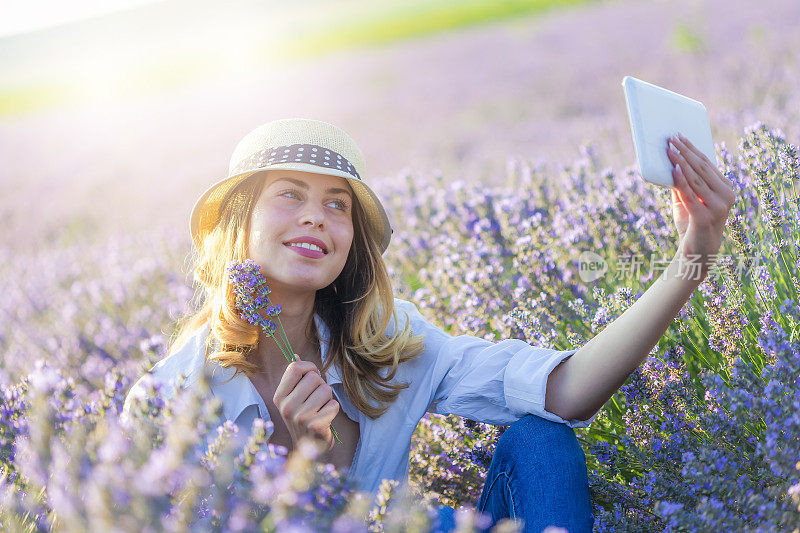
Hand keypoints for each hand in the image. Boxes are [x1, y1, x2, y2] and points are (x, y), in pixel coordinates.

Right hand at [273, 359, 338, 451]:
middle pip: (313, 378)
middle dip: (320, 385)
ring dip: (328, 398)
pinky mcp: (315, 426)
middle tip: (316, 399)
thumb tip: (296, 356)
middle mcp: (286, 407)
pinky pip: (334, 404)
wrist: (309, 447)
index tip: (312, 375)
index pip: (294, 368)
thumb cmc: (304, 417)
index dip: (309, 367)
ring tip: (320, 409)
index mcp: (279, 397)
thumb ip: (295, 377)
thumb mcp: (294, 398)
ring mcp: (300, 418)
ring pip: (325, 390)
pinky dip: (333, 409)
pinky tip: (325, 419)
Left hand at [666, 133, 736, 279]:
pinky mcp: (706, 217)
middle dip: (685, 152)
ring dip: (681, 162)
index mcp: (725, 188)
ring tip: (669, 149)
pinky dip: (682, 180)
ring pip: (697, 179)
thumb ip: (681, 183)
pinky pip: (691, 195)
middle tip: (671, 138)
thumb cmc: (690, 224)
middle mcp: (726, 195)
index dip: (692, 149)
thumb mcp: (685, 200)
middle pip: (702, 168)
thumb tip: (670, 162)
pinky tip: (674, 168)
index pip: (707, 164)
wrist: (696, 254)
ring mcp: (719, 206)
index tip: (679, 136)